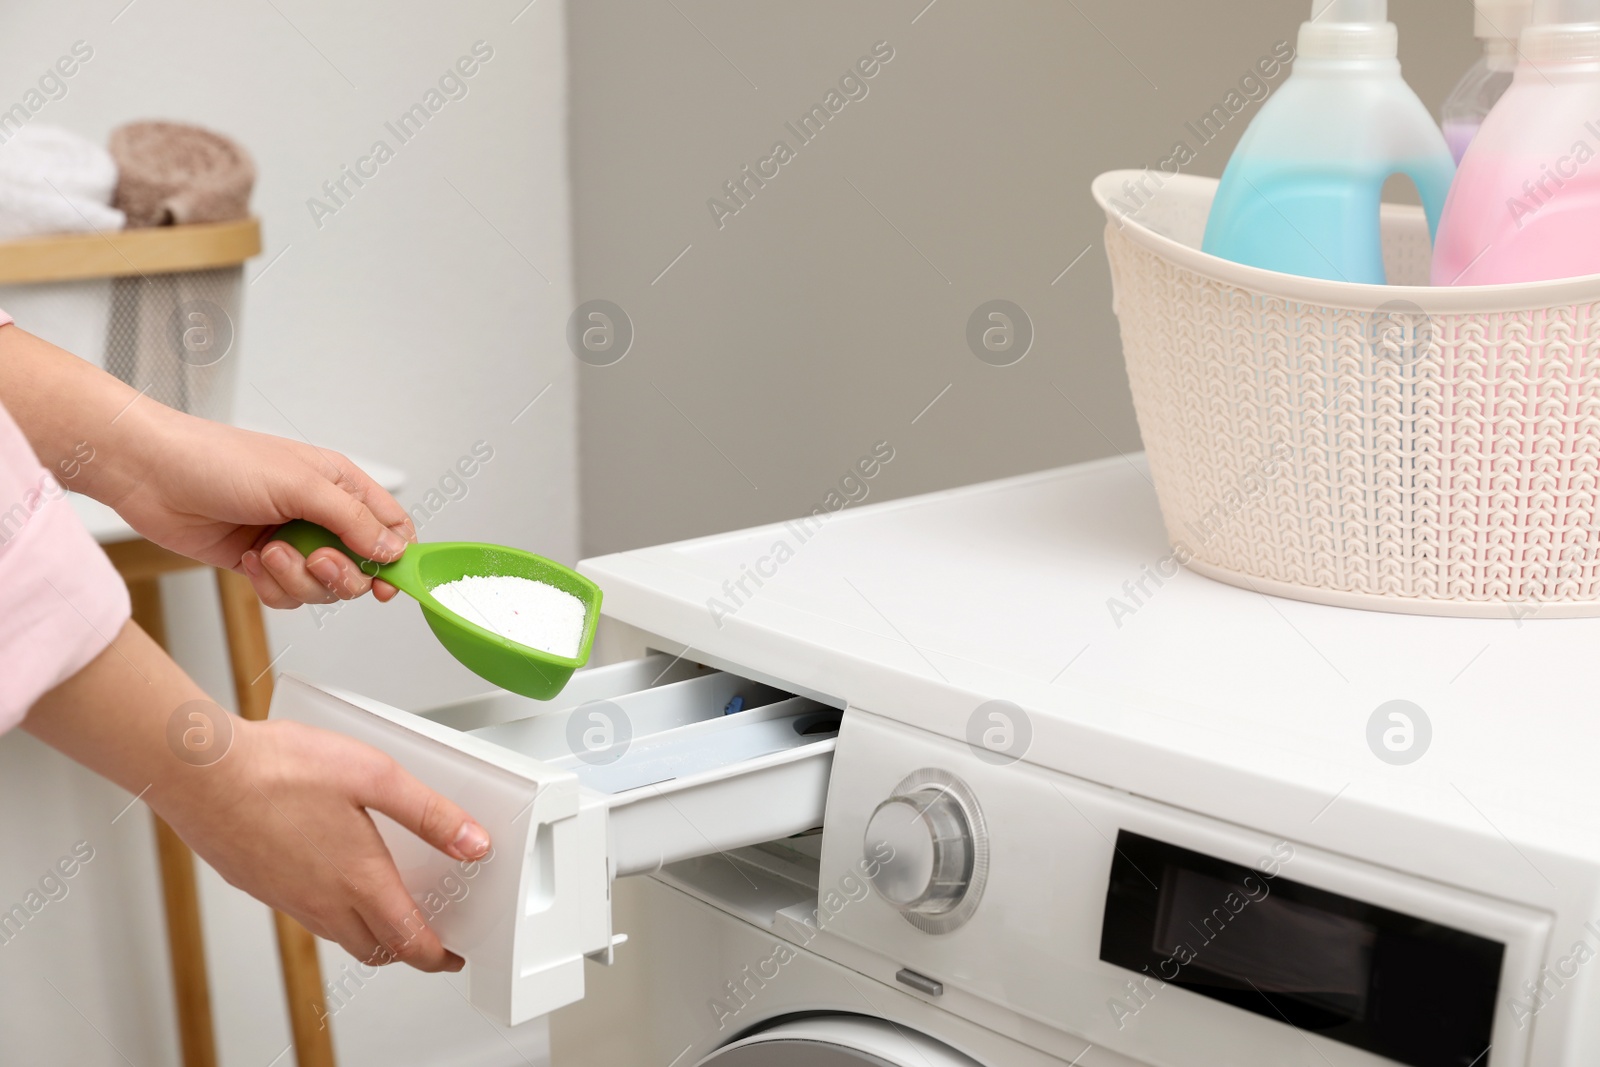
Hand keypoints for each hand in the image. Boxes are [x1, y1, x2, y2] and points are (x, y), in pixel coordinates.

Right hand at [24, 622, 491, 972]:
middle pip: (373, 948)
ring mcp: (286, 897)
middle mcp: (322, 900)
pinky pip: (305, 914)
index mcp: (359, 880)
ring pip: (338, 935)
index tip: (452, 958)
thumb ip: (429, 813)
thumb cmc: (279, 770)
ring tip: (387, 909)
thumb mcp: (376, 777)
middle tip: (426, 939)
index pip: (408, 941)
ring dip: (368, 934)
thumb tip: (472, 843)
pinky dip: (332, 913)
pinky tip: (331, 877)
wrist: (200, 773)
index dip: (437, 956)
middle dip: (405, 950)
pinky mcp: (257, 884)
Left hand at [111, 413, 414, 608]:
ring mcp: (292, 542)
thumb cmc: (220, 461)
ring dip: (296, 579)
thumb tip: (394, 551)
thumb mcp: (301, 486)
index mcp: (340, 486)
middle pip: (361, 568)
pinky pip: (287, 595)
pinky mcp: (261, 565)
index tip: (388, 582)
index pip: (391, 527)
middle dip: (338, 574)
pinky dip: (270, 586)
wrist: (151, 475)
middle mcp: (320, 516)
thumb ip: (354, 522)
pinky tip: (249, 561)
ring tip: (268, 552)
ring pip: (323, 587)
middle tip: (314, 558)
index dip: (397, 559)